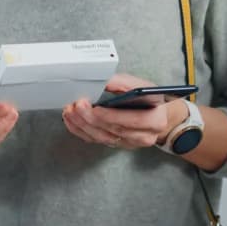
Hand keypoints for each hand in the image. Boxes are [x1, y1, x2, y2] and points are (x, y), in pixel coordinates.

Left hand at [63, 73, 182, 150]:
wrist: (154, 113)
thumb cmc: (149, 99)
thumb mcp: (142, 85)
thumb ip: (123, 83)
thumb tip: (104, 81)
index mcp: (155, 120)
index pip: (133, 121)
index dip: (112, 116)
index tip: (96, 108)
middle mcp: (144, 136)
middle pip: (114, 131)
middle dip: (92, 118)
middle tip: (78, 106)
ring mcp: (129, 143)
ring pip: (102, 138)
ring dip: (83, 125)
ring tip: (71, 111)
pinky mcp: (116, 144)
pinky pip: (95, 140)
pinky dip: (80, 130)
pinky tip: (71, 120)